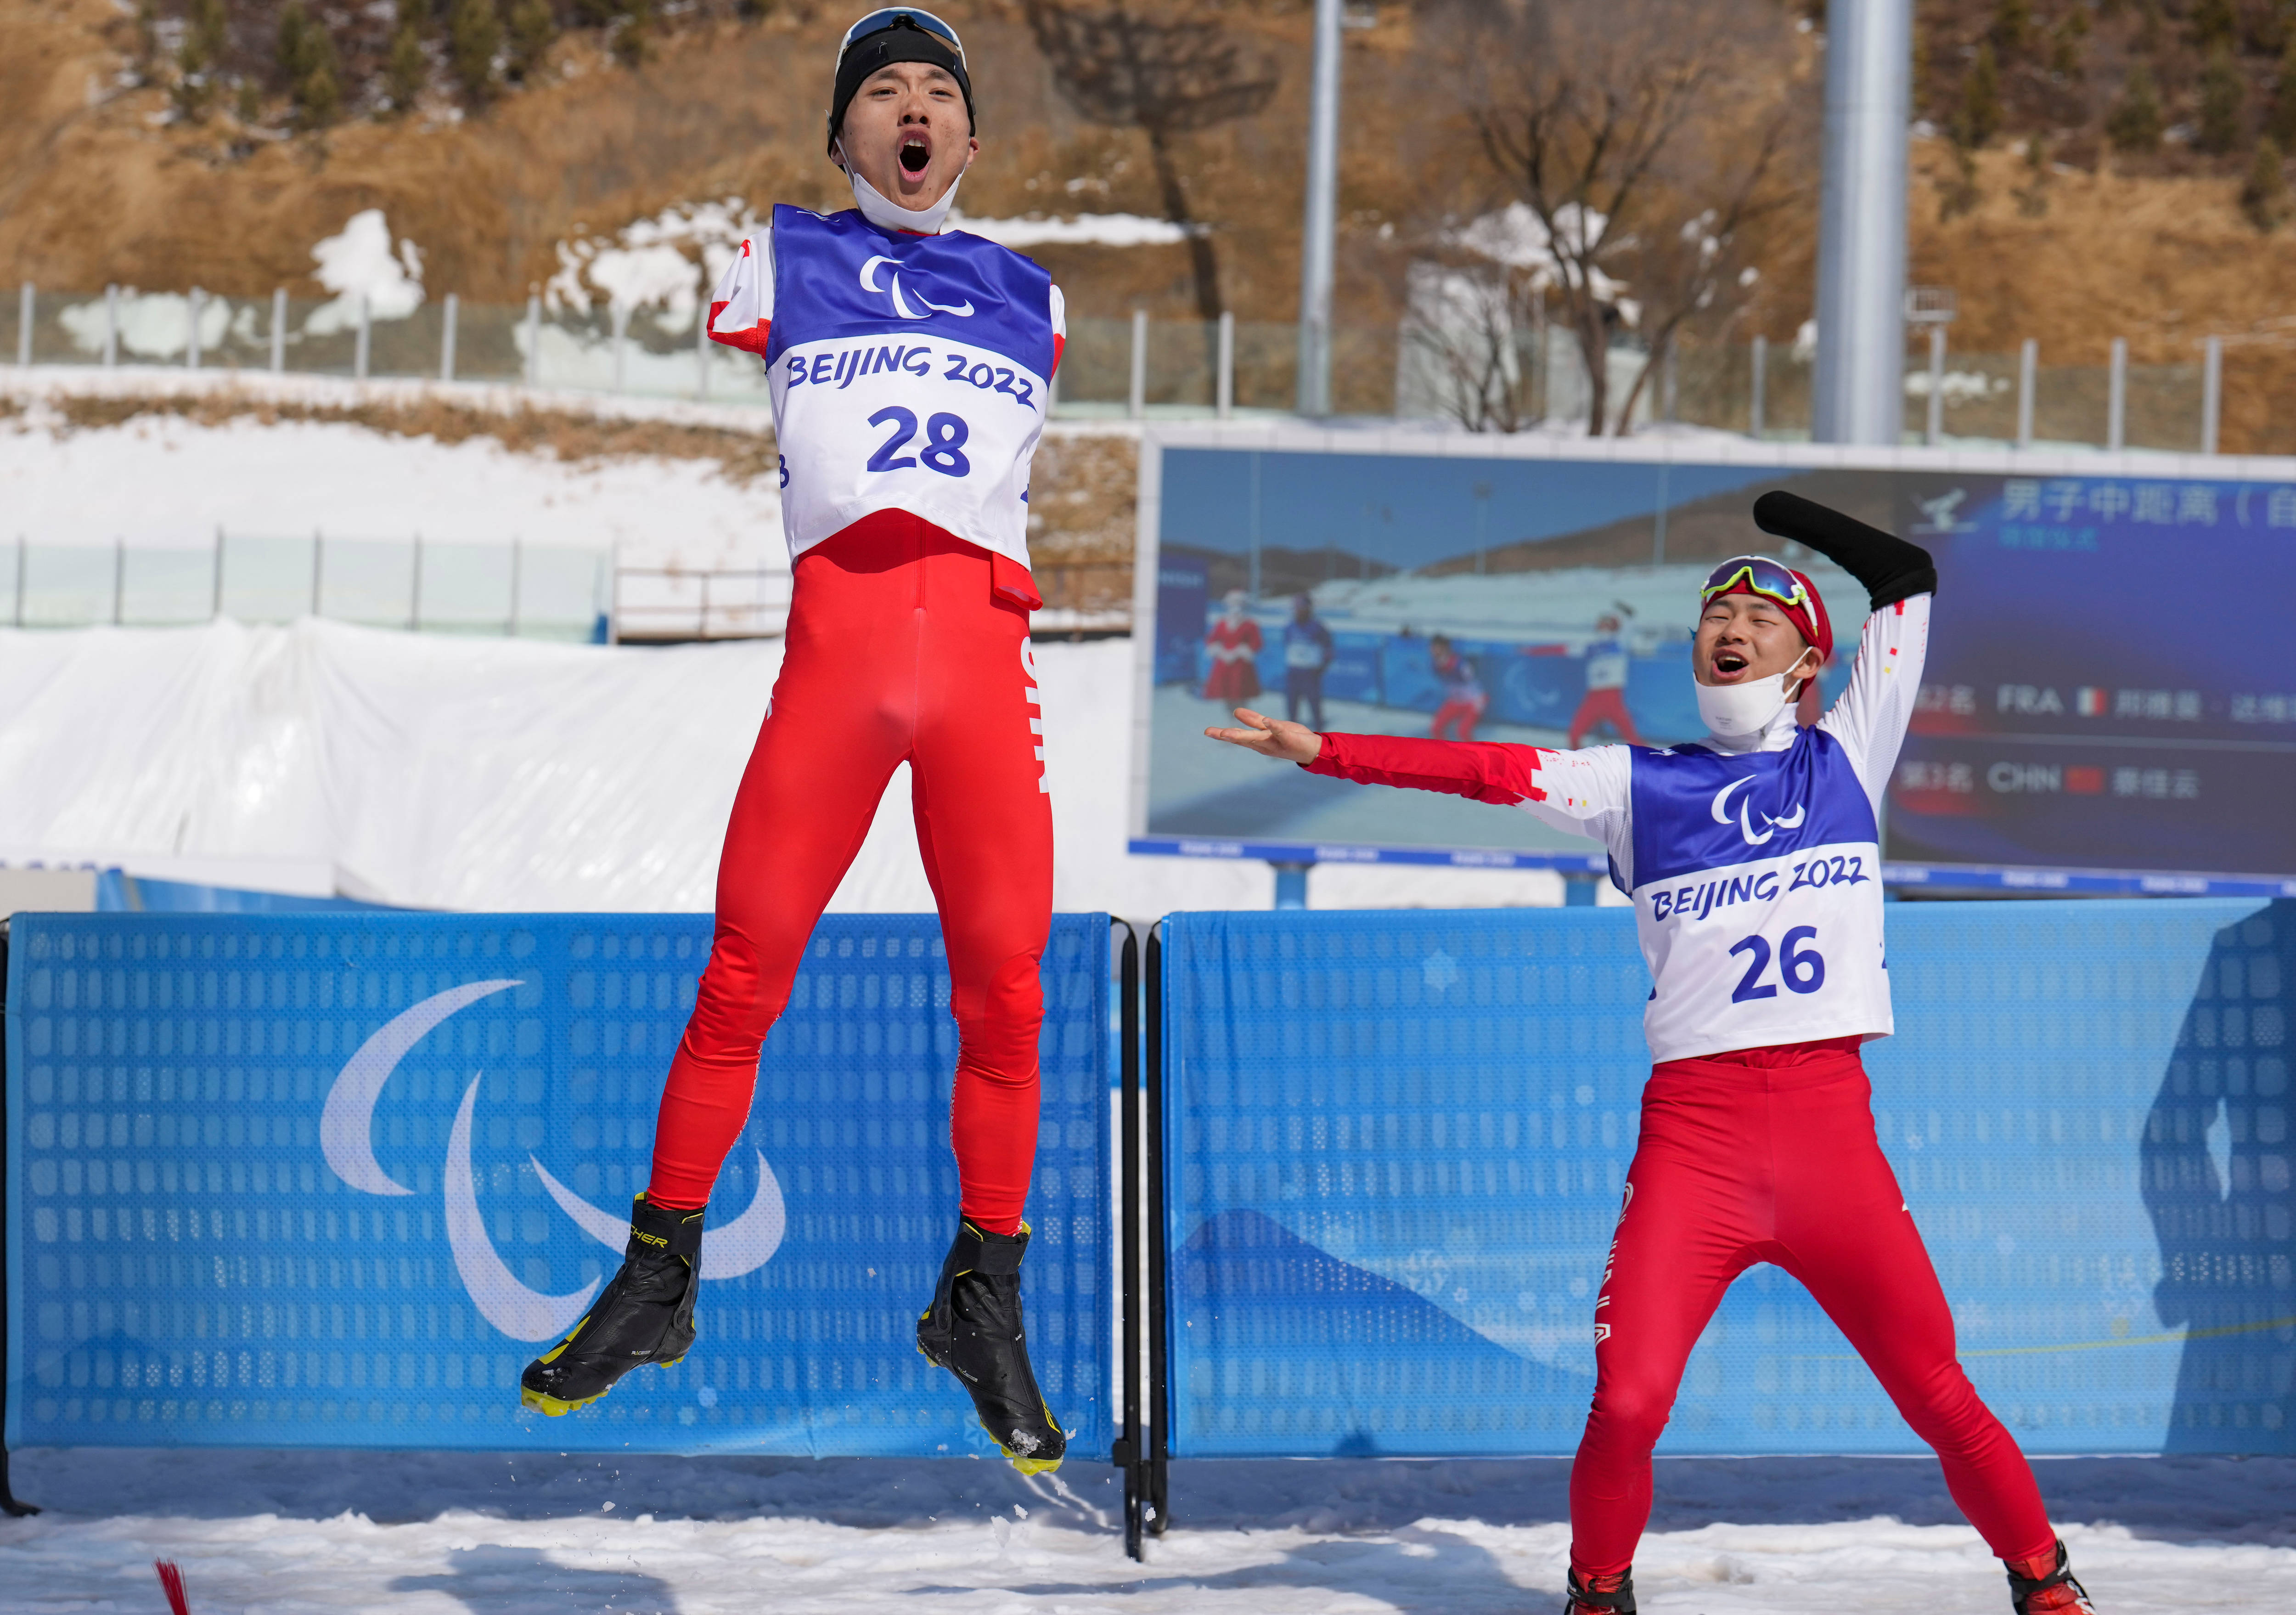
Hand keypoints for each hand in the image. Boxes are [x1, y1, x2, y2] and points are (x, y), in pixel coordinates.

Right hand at [1205, 708, 1321, 763]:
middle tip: (1211, 733)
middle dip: (1228, 736)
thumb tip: (1236, 711)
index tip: (1206, 732)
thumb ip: (1254, 720)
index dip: (1222, 734)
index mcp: (1259, 741)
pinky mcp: (1289, 739)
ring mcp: (1276, 743)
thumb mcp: (1270, 727)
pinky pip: (1279, 732)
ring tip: (1228, 733)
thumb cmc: (1291, 738)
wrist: (1314, 750)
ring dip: (1243, 736)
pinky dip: (1273, 726)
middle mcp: (1264, 744)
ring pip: (1257, 738)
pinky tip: (1266, 721)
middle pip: (1244, 739)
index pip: (1238, 736)